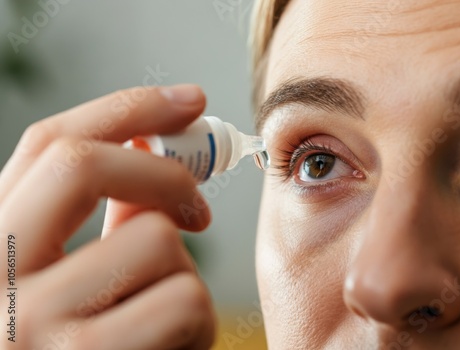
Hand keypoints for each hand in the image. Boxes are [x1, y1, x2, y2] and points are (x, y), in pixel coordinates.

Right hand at [0, 85, 214, 348]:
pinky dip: (197, 322)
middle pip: (86, 166)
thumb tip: (150, 158)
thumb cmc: (73, 349)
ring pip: (157, 243)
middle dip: (164, 172)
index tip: (188, 99)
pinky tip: (169, 349)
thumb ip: (98, 224)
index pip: (50, 144)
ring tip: (163, 319)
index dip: (128, 107)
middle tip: (197, 206)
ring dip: (182, 275)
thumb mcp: (66, 282)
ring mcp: (31, 328)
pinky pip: (183, 303)